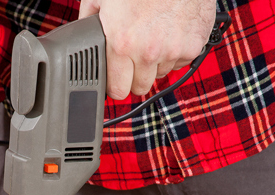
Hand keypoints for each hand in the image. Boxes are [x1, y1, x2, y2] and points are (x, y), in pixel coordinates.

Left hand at [79, 0, 216, 99]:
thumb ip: (89, 23)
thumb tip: (81, 40)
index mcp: (122, 43)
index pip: (118, 91)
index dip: (115, 85)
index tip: (115, 80)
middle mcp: (148, 51)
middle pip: (141, 87)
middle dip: (134, 75)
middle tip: (133, 56)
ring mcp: (174, 50)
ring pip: (162, 73)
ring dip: (156, 61)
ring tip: (152, 35)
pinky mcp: (194, 44)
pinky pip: (181, 60)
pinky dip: (175, 50)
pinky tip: (169, 30)